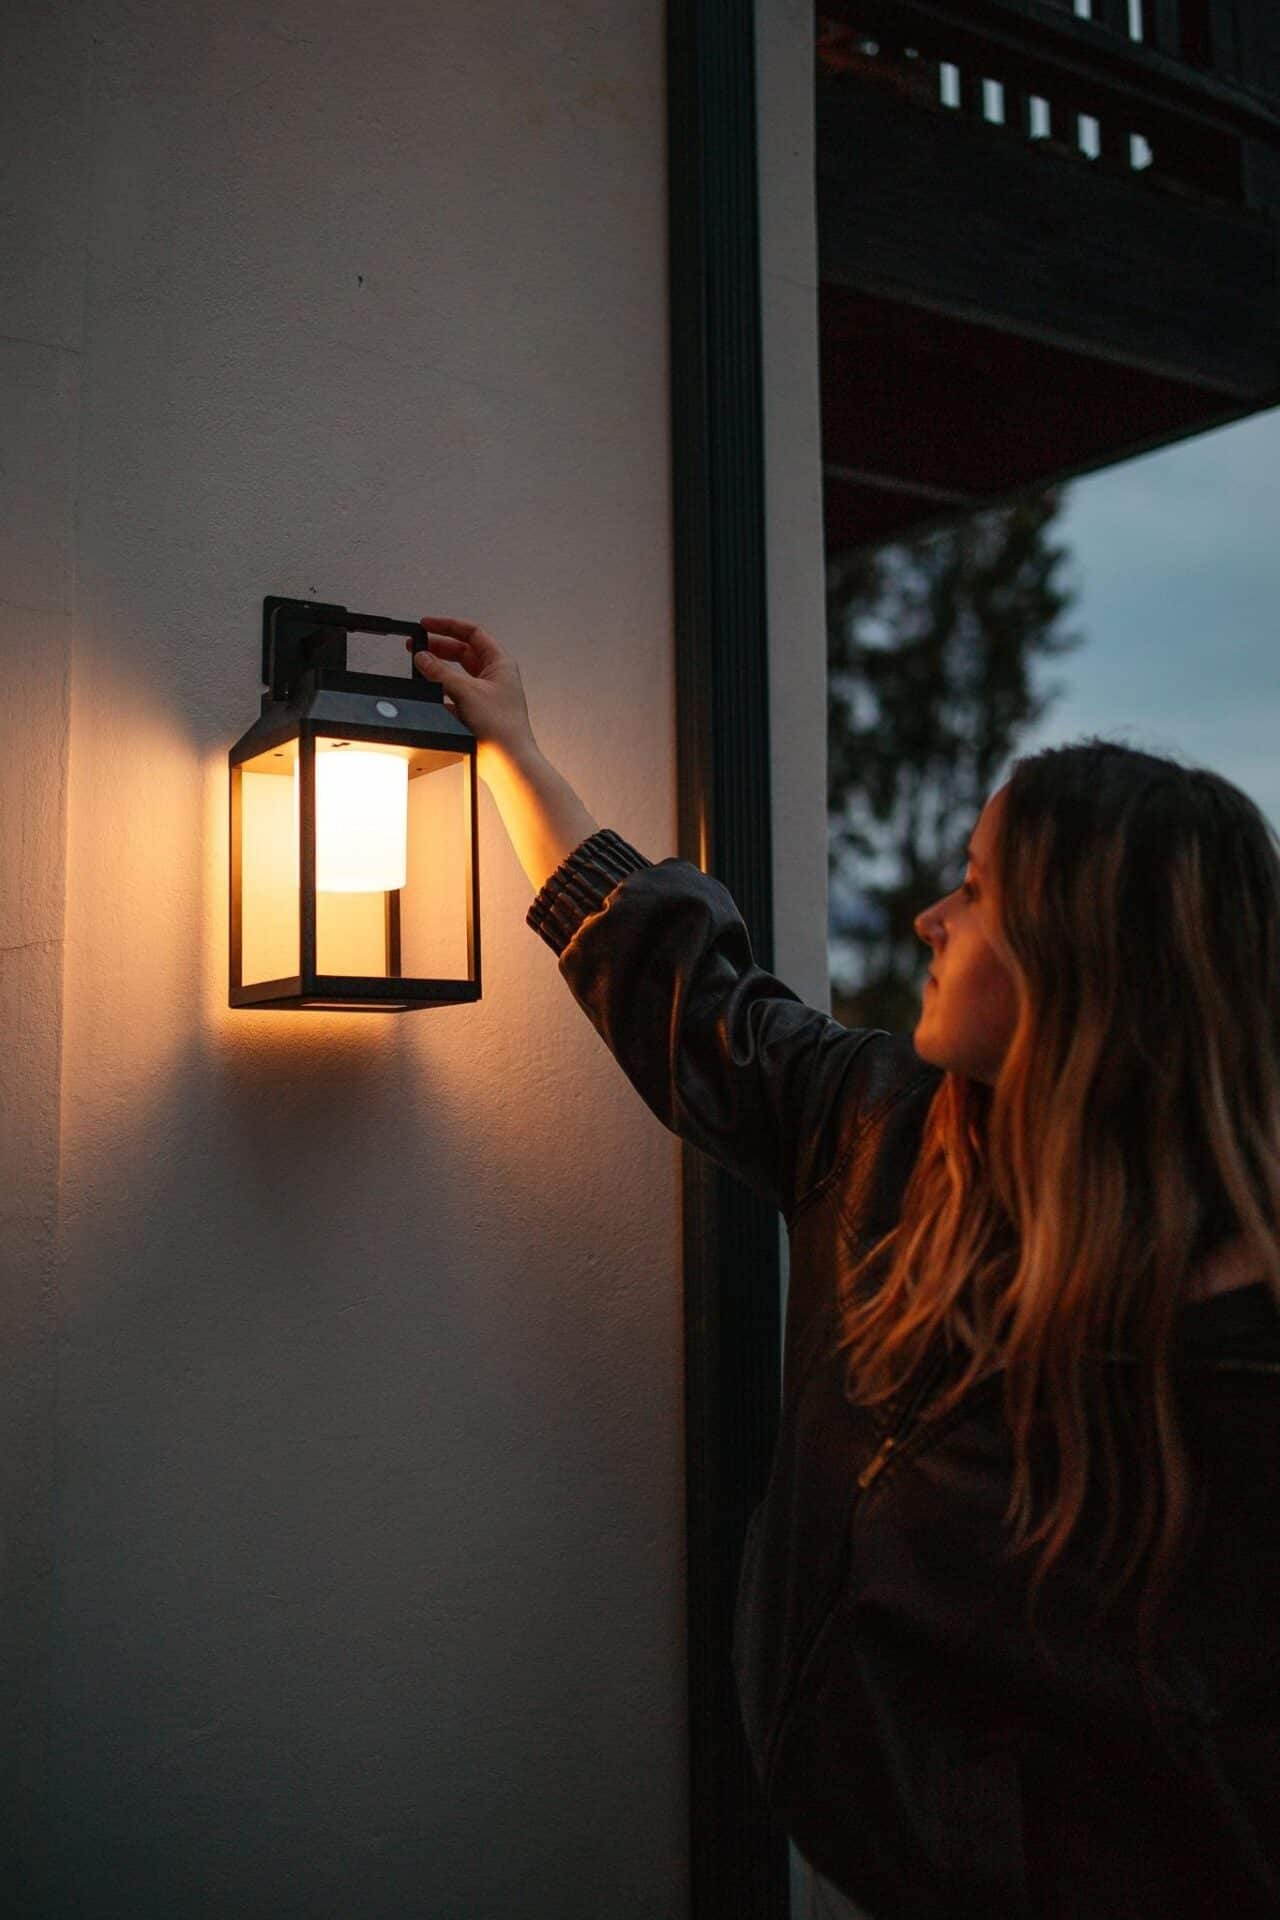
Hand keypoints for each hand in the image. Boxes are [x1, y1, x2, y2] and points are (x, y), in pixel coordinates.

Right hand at [407, 617, 538, 785]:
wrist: (507, 763)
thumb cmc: (504, 728)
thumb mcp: (467, 691)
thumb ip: (441, 673)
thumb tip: (423, 658)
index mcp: (500, 663)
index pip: (472, 633)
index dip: (448, 626)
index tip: (427, 625)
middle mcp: (494, 677)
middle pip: (461, 652)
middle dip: (437, 647)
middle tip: (415, 646)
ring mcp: (484, 695)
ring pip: (455, 675)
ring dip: (437, 671)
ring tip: (419, 668)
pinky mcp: (474, 713)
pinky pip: (452, 696)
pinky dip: (440, 693)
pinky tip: (429, 695)